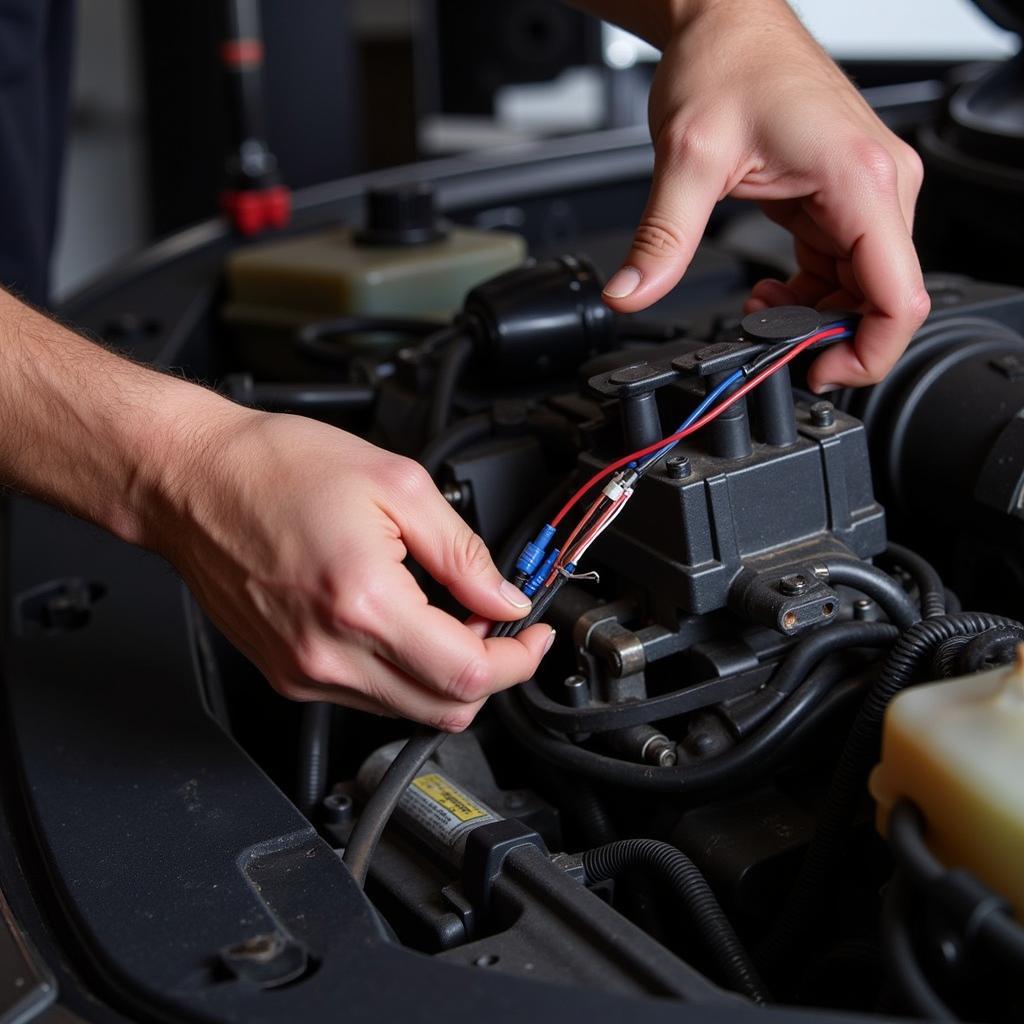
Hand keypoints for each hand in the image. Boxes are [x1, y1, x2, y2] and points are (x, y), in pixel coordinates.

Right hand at [154, 409, 553, 730]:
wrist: (192, 480)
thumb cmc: (274, 469)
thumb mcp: (396, 485)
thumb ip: (463, 552)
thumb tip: (503, 596)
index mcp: (363, 602)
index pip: (468, 674)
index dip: (517, 660)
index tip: (531, 635)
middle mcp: (329, 652)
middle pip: (444, 709)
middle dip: (489, 673)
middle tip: (494, 622)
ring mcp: (304, 670)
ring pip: (406, 710)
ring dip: (444, 674)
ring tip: (444, 615)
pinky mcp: (287, 673)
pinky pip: (366, 696)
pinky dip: (401, 672)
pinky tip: (400, 623)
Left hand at [599, 0, 929, 391]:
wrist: (727, 20)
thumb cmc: (726, 62)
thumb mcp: (688, 159)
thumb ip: (662, 239)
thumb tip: (630, 295)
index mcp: (862, 180)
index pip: (899, 298)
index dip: (866, 354)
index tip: (816, 373)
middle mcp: (880, 186)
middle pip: (881, 299)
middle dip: (826, 336)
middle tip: (766, 341)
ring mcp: (866, 193)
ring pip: (859, 288)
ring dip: (810, 313)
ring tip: (757, 307)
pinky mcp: (844, 197)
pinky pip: (839, 267)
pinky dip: (806, 291)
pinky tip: (767, 288)